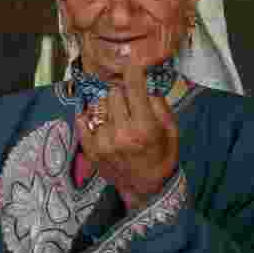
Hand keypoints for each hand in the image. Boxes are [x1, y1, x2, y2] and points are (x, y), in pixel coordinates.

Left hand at [75, 55, 179, 210]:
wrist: (146, 188)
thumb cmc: (162, 156)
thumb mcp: (170, 130)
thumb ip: (158, 104)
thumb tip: (145, 82)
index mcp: (143, 128)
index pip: (134, 89)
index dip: (132, 72)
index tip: (131, 64)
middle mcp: (120, 133)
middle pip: (113, 93)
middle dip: (122, 93)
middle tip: (129, 100)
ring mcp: (101, 142)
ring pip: (99, 105)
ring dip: (109, 106)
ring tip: (119, 117)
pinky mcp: (89, 149)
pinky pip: (83, 119)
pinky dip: (90, 115)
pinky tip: (101, 120)